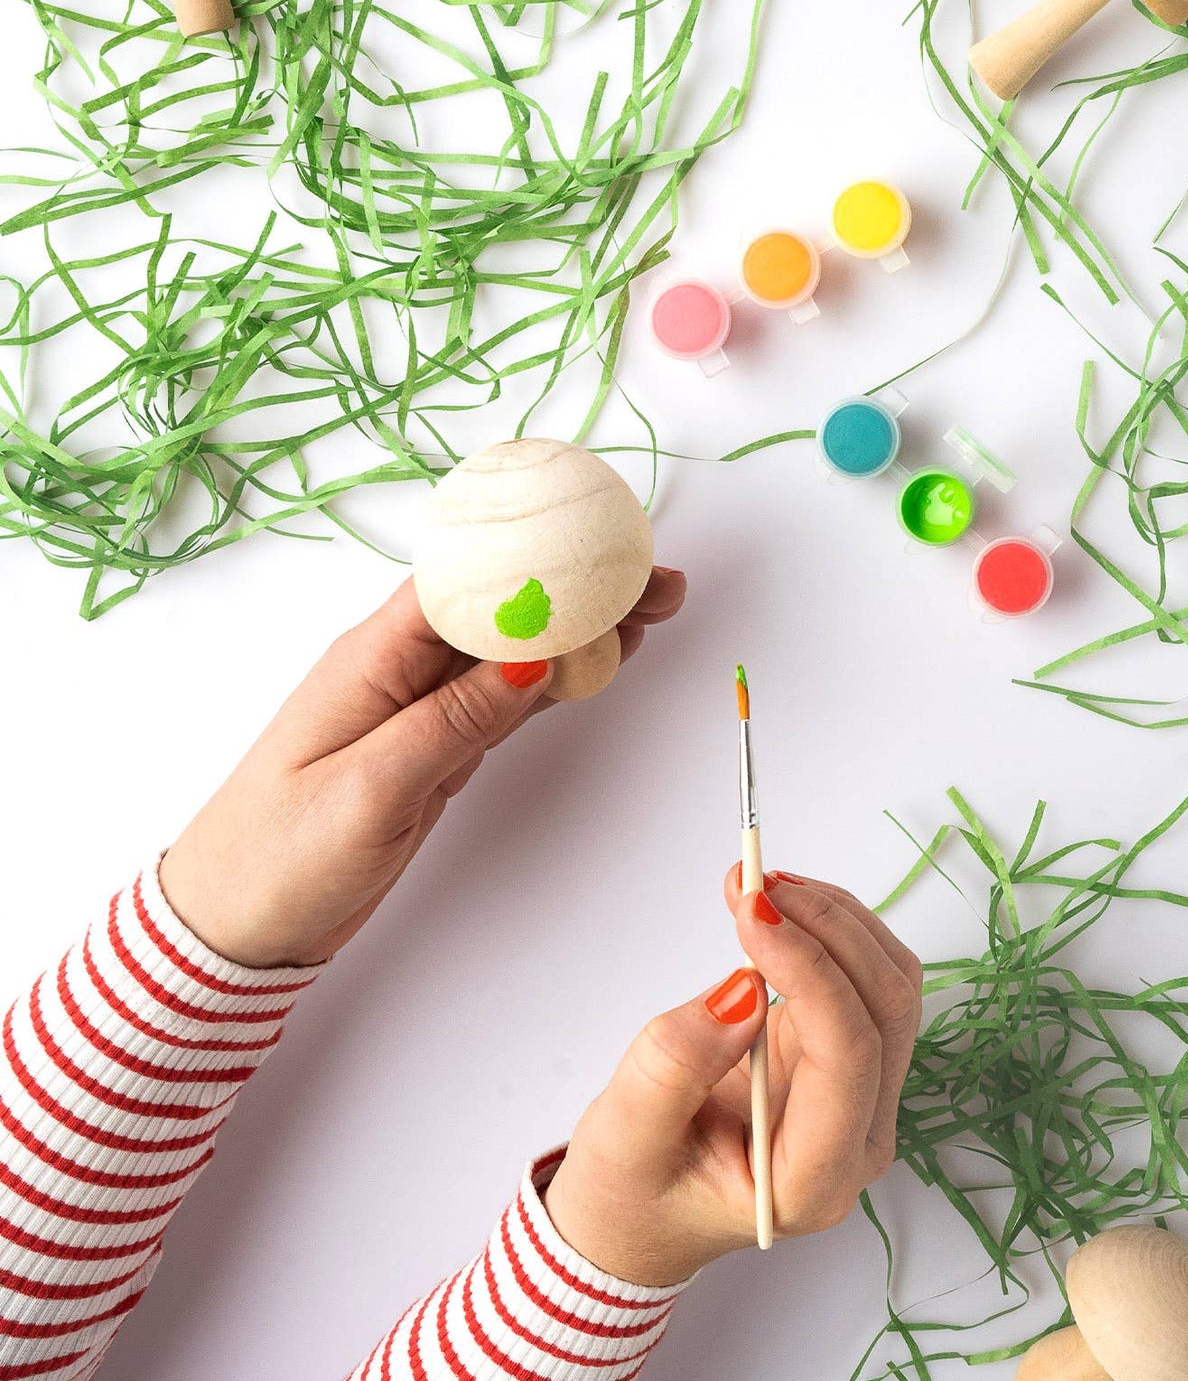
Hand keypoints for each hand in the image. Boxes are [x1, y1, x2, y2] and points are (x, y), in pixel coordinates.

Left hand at [159, 568, 686, 967]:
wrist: (234, 928)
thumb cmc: (277, 856)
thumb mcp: (368, 790)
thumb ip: (451, 723)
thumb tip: (529, 657)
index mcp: (371, 659)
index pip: (467, 583)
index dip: (542, 560)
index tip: (611, 554)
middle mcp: (397, 670)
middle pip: (502, 606)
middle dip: (581, 588)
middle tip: (658, 586)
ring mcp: (417, 708)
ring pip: (513, 650)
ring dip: (581, 630)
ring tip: (652, 612)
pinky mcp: (433, 748)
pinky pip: (504, 699)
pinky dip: (556, 680)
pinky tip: (596, 664)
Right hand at [542, 870, 921, 1285]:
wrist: (638, 1215)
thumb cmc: (631, 1192)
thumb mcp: (628, 1136)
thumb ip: (677, 1067)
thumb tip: (742, 989)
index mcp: (814, 1179)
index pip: (849, 1058)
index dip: (811, 971)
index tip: (752, 912)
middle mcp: (857, 1138)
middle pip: (886, 1011)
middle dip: (829, 930)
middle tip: (756, 883)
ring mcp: (859, 1096)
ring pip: (888, 985)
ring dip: (834, 920)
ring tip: (760, 884)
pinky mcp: (840, 1056)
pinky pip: (862, 979)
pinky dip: (827, 929)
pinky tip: (776, 907)